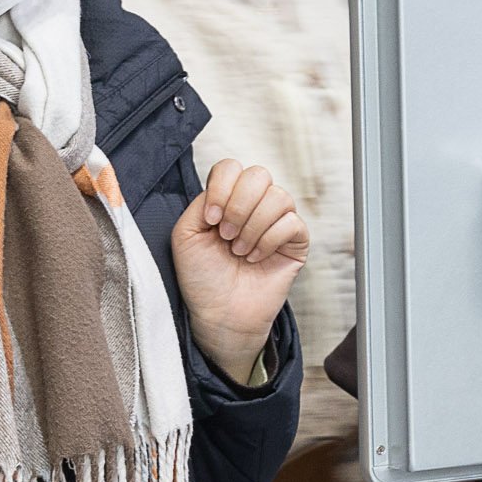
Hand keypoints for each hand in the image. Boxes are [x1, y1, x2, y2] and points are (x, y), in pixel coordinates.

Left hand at [173, 158, 309, 376]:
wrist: (219, 313)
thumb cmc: (202, 279)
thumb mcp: (186, 235)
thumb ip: (201, 202)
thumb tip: (226, 189)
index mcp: (227, 200)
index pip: (231, 167)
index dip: (222, 187)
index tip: (211, 219)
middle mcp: (253, 206)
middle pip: (259, 174)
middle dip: (239, 206)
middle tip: (226, 236)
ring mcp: (277, 222)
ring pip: (279, 197)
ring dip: (253, 227)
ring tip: (239, 251)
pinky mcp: (296, 241)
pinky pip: (292, 223)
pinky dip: (269, 241)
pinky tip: (256, 258)